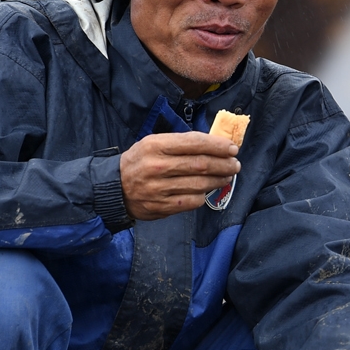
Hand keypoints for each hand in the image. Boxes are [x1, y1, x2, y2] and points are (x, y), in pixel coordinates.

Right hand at [120, 132, 239, 219]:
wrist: (114, 188)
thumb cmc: (140, 162)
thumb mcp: (153, 143)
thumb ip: (180, 143)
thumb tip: (214, 144)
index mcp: (155, 146)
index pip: (194, 143)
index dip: (217, 146)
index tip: (232, 148)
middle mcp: (157, 167)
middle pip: (201, 164)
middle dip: (224, 164)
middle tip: (235, 164)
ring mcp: (159, 189)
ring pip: (199, 184)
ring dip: (219, 180)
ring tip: (226, 176)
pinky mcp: (162, 206)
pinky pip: (192, 201)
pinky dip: (204, 195)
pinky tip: (208, 190)